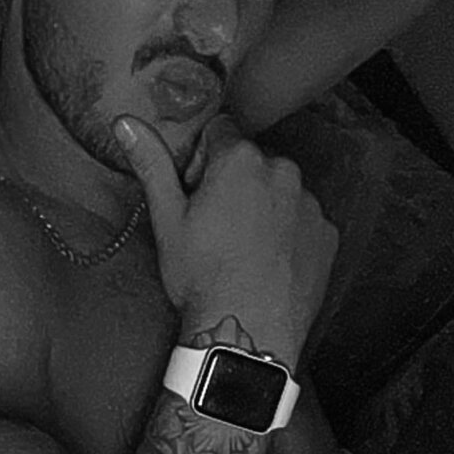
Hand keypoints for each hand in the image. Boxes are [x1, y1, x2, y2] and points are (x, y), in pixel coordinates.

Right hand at [114, 114, 337, 367]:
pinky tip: (267, 262)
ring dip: (263, 206)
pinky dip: (287, 232)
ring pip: (279, 191)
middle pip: (252, 162)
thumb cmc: (202, 275)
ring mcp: (310, 204)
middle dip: (234, 183)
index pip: (219, 133)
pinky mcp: (327, 235)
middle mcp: (283, 171)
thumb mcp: (167, 219)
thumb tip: (126, 121)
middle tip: (214, 226)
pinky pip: (302, 220)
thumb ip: (151, 164)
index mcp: (240, 160)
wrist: (248, 331)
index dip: (201, 162)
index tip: (194, 194)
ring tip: (242, 249)